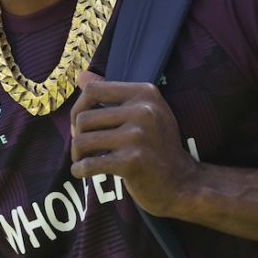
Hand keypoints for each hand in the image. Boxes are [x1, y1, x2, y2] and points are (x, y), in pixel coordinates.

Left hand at [69, 71, 199, 217]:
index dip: (79, 108)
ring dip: (77, 155)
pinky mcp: (131, 162)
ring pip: (82, 141)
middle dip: (77, 135)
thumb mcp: (143, 112)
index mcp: (145, 93)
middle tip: (83, 149)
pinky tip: (82, 173)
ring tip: (84, 161)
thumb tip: (81, 75)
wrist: (180, 182)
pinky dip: (79, 170)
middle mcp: (143, 111)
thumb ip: (112, 93)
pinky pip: (89, 164)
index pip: (93, 90)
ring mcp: (137, 136)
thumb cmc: (157, 146)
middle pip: (84, 118)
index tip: (82, 125)